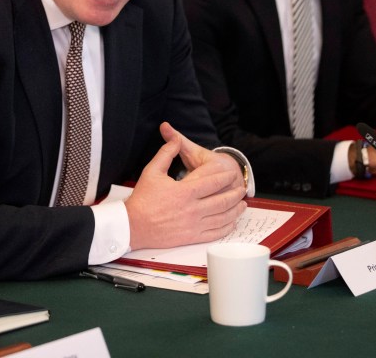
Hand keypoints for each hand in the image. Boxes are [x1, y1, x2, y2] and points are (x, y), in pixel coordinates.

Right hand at [125, 123, 245, 249]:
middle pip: (223, 201)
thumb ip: (166, 153)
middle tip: (242, 188)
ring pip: (222, 217)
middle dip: (235, 193)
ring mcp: (194, 225)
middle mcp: (193, 209)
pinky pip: (215, 233)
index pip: (213, 182)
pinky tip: (231, 221)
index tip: (232, 173)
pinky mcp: (192, 237)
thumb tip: (175, 138)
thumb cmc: (142, 199)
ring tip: (242, 204)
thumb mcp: (152, 171)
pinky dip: (227, 227)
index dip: (226, 177)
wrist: (133, 226)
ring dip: (235, 210)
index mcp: (185, 191)